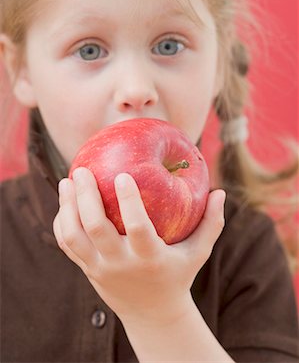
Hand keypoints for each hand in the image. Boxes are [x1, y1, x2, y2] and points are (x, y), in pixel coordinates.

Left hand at [53, 167, 224, 324]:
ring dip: (67, 207)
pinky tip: (65, 202)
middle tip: (82, 169)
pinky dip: (63, 223)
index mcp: (150, 258)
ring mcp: (100, 269)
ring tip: (67, 180)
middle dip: (85, 197)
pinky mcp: (87, 270)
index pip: (138, 228)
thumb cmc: (178, 274)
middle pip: (96, 229)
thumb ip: (212, 223)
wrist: (151, 313)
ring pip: (75, 236)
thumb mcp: (199, 252)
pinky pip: (67, 245)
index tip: (122, 174)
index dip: (129, 201)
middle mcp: (121, 264)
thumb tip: (221, 192)